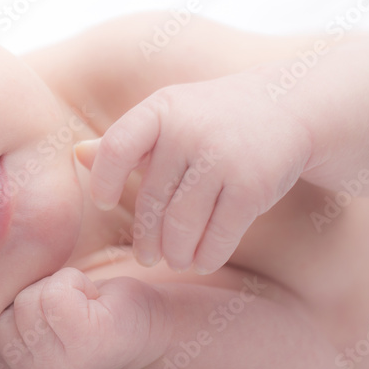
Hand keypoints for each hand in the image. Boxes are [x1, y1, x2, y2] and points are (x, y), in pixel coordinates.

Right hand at [0, 268, 162, 368]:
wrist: (155, 330)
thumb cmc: (91, 320)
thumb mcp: (34, 328)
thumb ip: (1, 321)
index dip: (21, 310)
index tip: (54, 325)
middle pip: (4, 312)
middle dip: (38, 299)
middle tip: (73, 317)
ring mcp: (59, 365)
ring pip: (27, 299)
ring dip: (58, 290)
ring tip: (84, 311)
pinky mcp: (84, 341)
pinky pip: (54, 290)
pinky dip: (75, 282)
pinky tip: (94, 303)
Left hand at [77, 74, 312, 273]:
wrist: (291, 106)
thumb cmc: (215, 118)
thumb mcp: (169, 116)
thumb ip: (126, 139)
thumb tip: (77, 155)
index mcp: (161, 109)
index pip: (116, 149)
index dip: (104, 181)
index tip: (106, 203)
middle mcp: (189, 130)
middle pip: (152, 199)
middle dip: (147, 236)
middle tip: (146, 257)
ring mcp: (222, 157)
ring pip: (182, 224)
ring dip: (176, 252)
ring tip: (174, 261)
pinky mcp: (252, 185)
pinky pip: (220, 234)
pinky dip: (208, 255)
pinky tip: (203, 262)